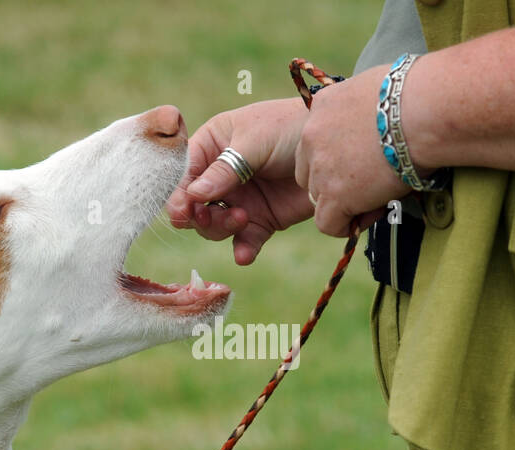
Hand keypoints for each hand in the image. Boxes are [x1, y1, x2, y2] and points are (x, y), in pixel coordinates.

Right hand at [166, 99, 315, 264]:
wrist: (337, 147)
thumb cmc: (291, 128)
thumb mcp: (255, 140)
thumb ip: (225, 168)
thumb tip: (194, 195)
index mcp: (212, 146)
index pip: (183, 174)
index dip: (178, 194)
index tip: (183, 211)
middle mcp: (220, 176)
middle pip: (194, 206)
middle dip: (199, 215)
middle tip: (210, 215)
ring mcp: (240, 200)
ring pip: (214, 227)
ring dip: (221, 228)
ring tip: (243, 219)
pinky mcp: (262, 221)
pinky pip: (245, 242)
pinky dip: (243, 250)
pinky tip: (245, 255)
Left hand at [295, 66, 412, 236]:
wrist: (425, 110)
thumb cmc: (420, 93)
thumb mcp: (380, 87)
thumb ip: (370, 104)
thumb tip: (387, 113)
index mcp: (323, 105)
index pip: (316, 140)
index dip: (338, 157)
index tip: (367, 160)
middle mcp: (312, 134)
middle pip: (310, 171)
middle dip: (335, 181)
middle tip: (371, 181)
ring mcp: (321, 166)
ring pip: (318, 197)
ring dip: (345, 202)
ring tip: (379, 196)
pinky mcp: (336, 193)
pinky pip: (327, 224)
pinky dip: (346, 225)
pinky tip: (370, 214)